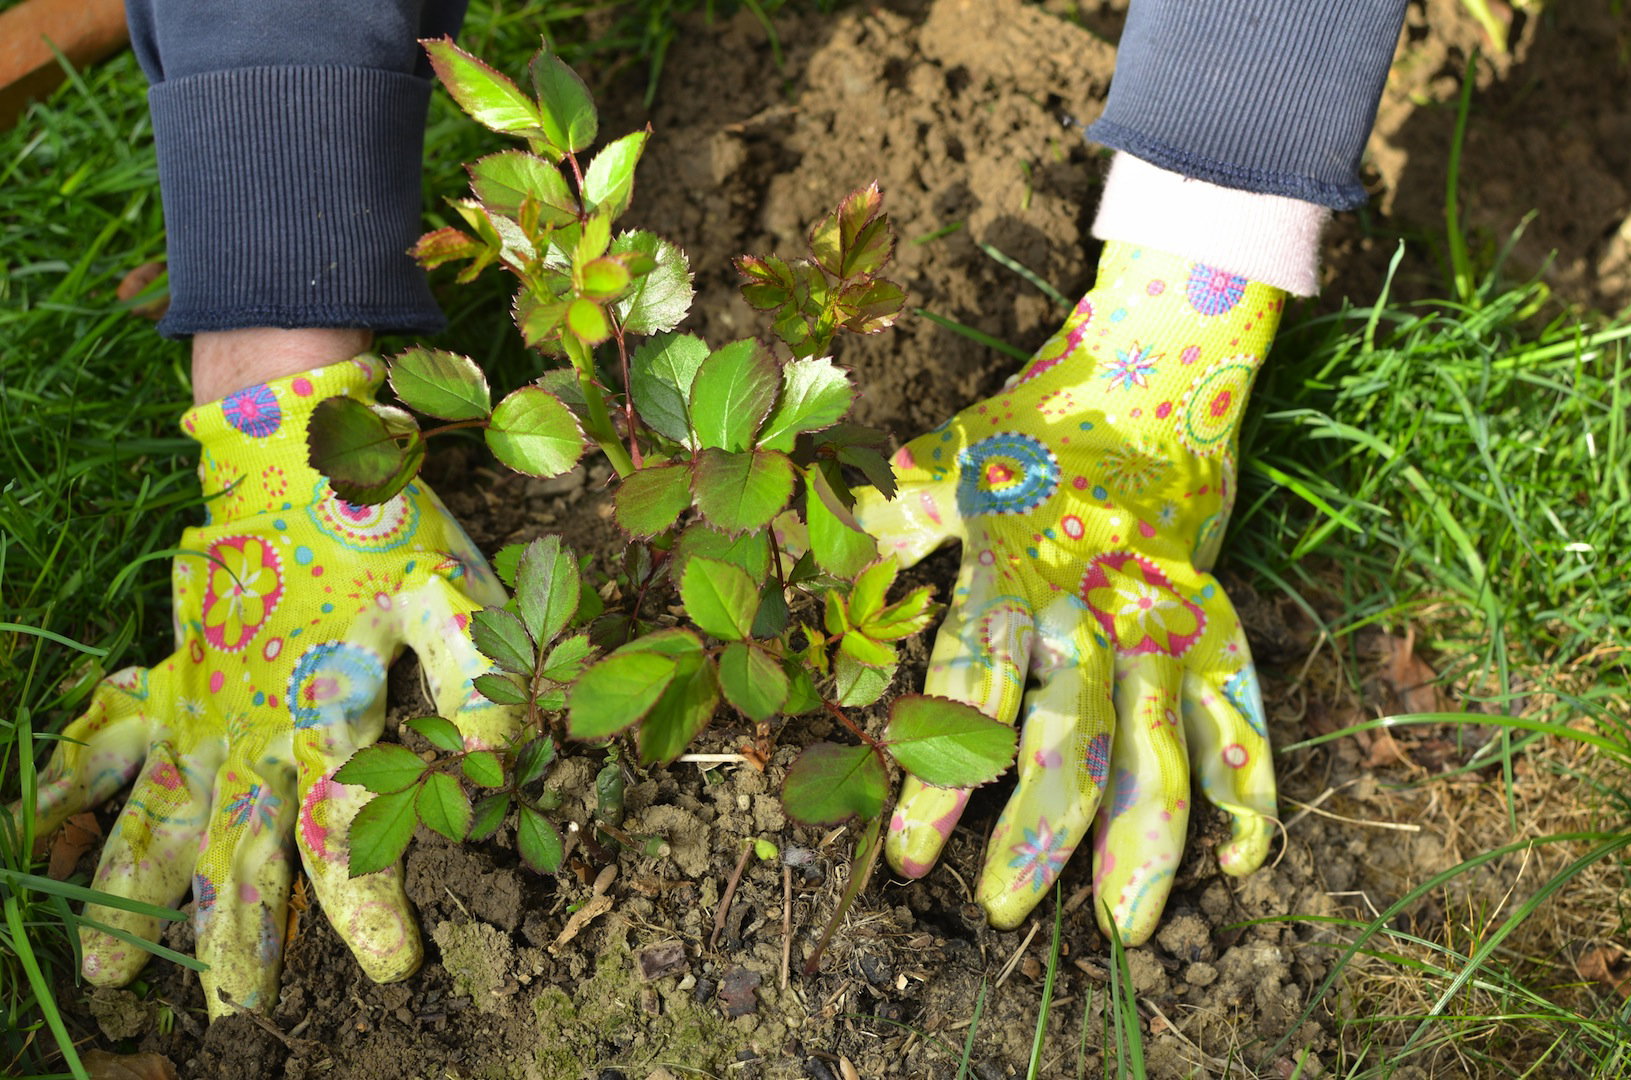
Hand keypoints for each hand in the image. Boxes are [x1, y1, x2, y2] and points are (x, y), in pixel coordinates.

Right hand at [29, 357, 518, 1015]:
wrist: (295, 452)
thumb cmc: (381, 527)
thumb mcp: (452, 596)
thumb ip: (473, 681)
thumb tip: (499, 767)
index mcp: (327, 718)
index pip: (348, 836)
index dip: (371, 908)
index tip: (395, 970)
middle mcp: (253, 730)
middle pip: (241, 852)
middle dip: (242, 937)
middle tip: (236, 1017)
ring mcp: (202, 706)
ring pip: (162, 816)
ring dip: (136, 893)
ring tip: (108, 978)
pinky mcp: (174, 673)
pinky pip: (109, 734)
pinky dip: (68, 778)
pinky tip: (30, 827)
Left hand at [857, 242, 1279, 942]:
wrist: (1159, 362)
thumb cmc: (1040, 421)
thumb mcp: (951, 460)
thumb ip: (895, 520)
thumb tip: (827, 553)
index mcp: (1017, 573)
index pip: (972, 696)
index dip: (939, 783)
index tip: (908, 862)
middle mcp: (1094, 607)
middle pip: (1071, 737)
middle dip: (1037, 832)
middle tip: (1001, 911)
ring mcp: (1164, 617)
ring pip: (1161, 744)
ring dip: (1146, 839)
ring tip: (1125, 929)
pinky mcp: (1213, 616)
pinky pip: (1239, 708)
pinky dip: (1248, 781)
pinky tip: (1242, 860)